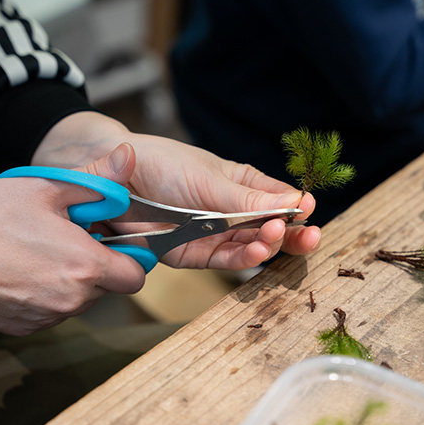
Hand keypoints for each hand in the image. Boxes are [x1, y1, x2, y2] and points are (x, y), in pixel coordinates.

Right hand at [0, 145, 144, 334]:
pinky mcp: (27, 326)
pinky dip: (48, 292)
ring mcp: (49, 316)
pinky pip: (53, 310)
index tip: (111, 241)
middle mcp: (73, 299)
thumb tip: (128, 159)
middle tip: (69, 238)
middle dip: (98, 264)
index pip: (135, 276)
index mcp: (86, 266)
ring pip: (81, 300)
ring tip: (42, 251)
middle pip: (109, 287)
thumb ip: (96, 179)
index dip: (129, 257)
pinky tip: (24, 269)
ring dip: (73, 279)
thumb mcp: (46, 188)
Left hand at [33, 112, 321, 269]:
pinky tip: (257, 252)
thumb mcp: (208, 177)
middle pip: (272, 228)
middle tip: (310, 235)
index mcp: (242, 184)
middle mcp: (233, 211)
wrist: (113, 177)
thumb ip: (247, 197)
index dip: (297, 206)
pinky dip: (244, 259)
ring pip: (253, 247)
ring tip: (277, 236)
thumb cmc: (162, 164)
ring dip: (270, 246)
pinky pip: (226, 260)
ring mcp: (216, 234)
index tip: (309, 208)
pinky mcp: (195, 254)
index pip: (279, 198)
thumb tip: (295, 201)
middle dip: (293, 233)